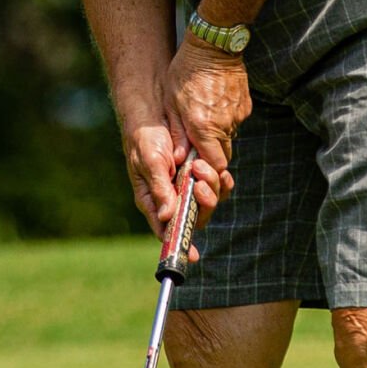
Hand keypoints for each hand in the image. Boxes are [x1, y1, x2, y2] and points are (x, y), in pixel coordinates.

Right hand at [122, 118, 230, 254]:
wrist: (155, 113)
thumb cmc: (145, 139)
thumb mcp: (149, 162)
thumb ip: (159, 188)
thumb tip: (167, 217)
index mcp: (155, 201)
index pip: (168, 231)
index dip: (181, 243)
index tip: (194, 254)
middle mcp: (173, 198)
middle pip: (195, 216)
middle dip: (202, 202)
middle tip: (199, 182)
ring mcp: (188, 186)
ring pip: (209, 200)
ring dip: (211, 185)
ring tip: (199, 165)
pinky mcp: (202, 173)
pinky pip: (219, 184)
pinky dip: (221, 179)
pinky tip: (220, 170)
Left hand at [164, 35, 250, 207]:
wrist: (214, 45)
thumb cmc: (186, 72)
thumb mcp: (171, 102)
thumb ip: (177, 133)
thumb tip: (179, 158)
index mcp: (204, 127)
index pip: (215, 164)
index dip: (208, 170)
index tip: (198, 167)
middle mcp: (224, 124)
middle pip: (223, 154)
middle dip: (211, 154)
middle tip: (197, 143)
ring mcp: (238, 115)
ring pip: (229, 137)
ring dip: (217, 135)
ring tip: (203, 115)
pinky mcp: (245, 105)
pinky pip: (235, 121)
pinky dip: (224, 120)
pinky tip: (214, 104)